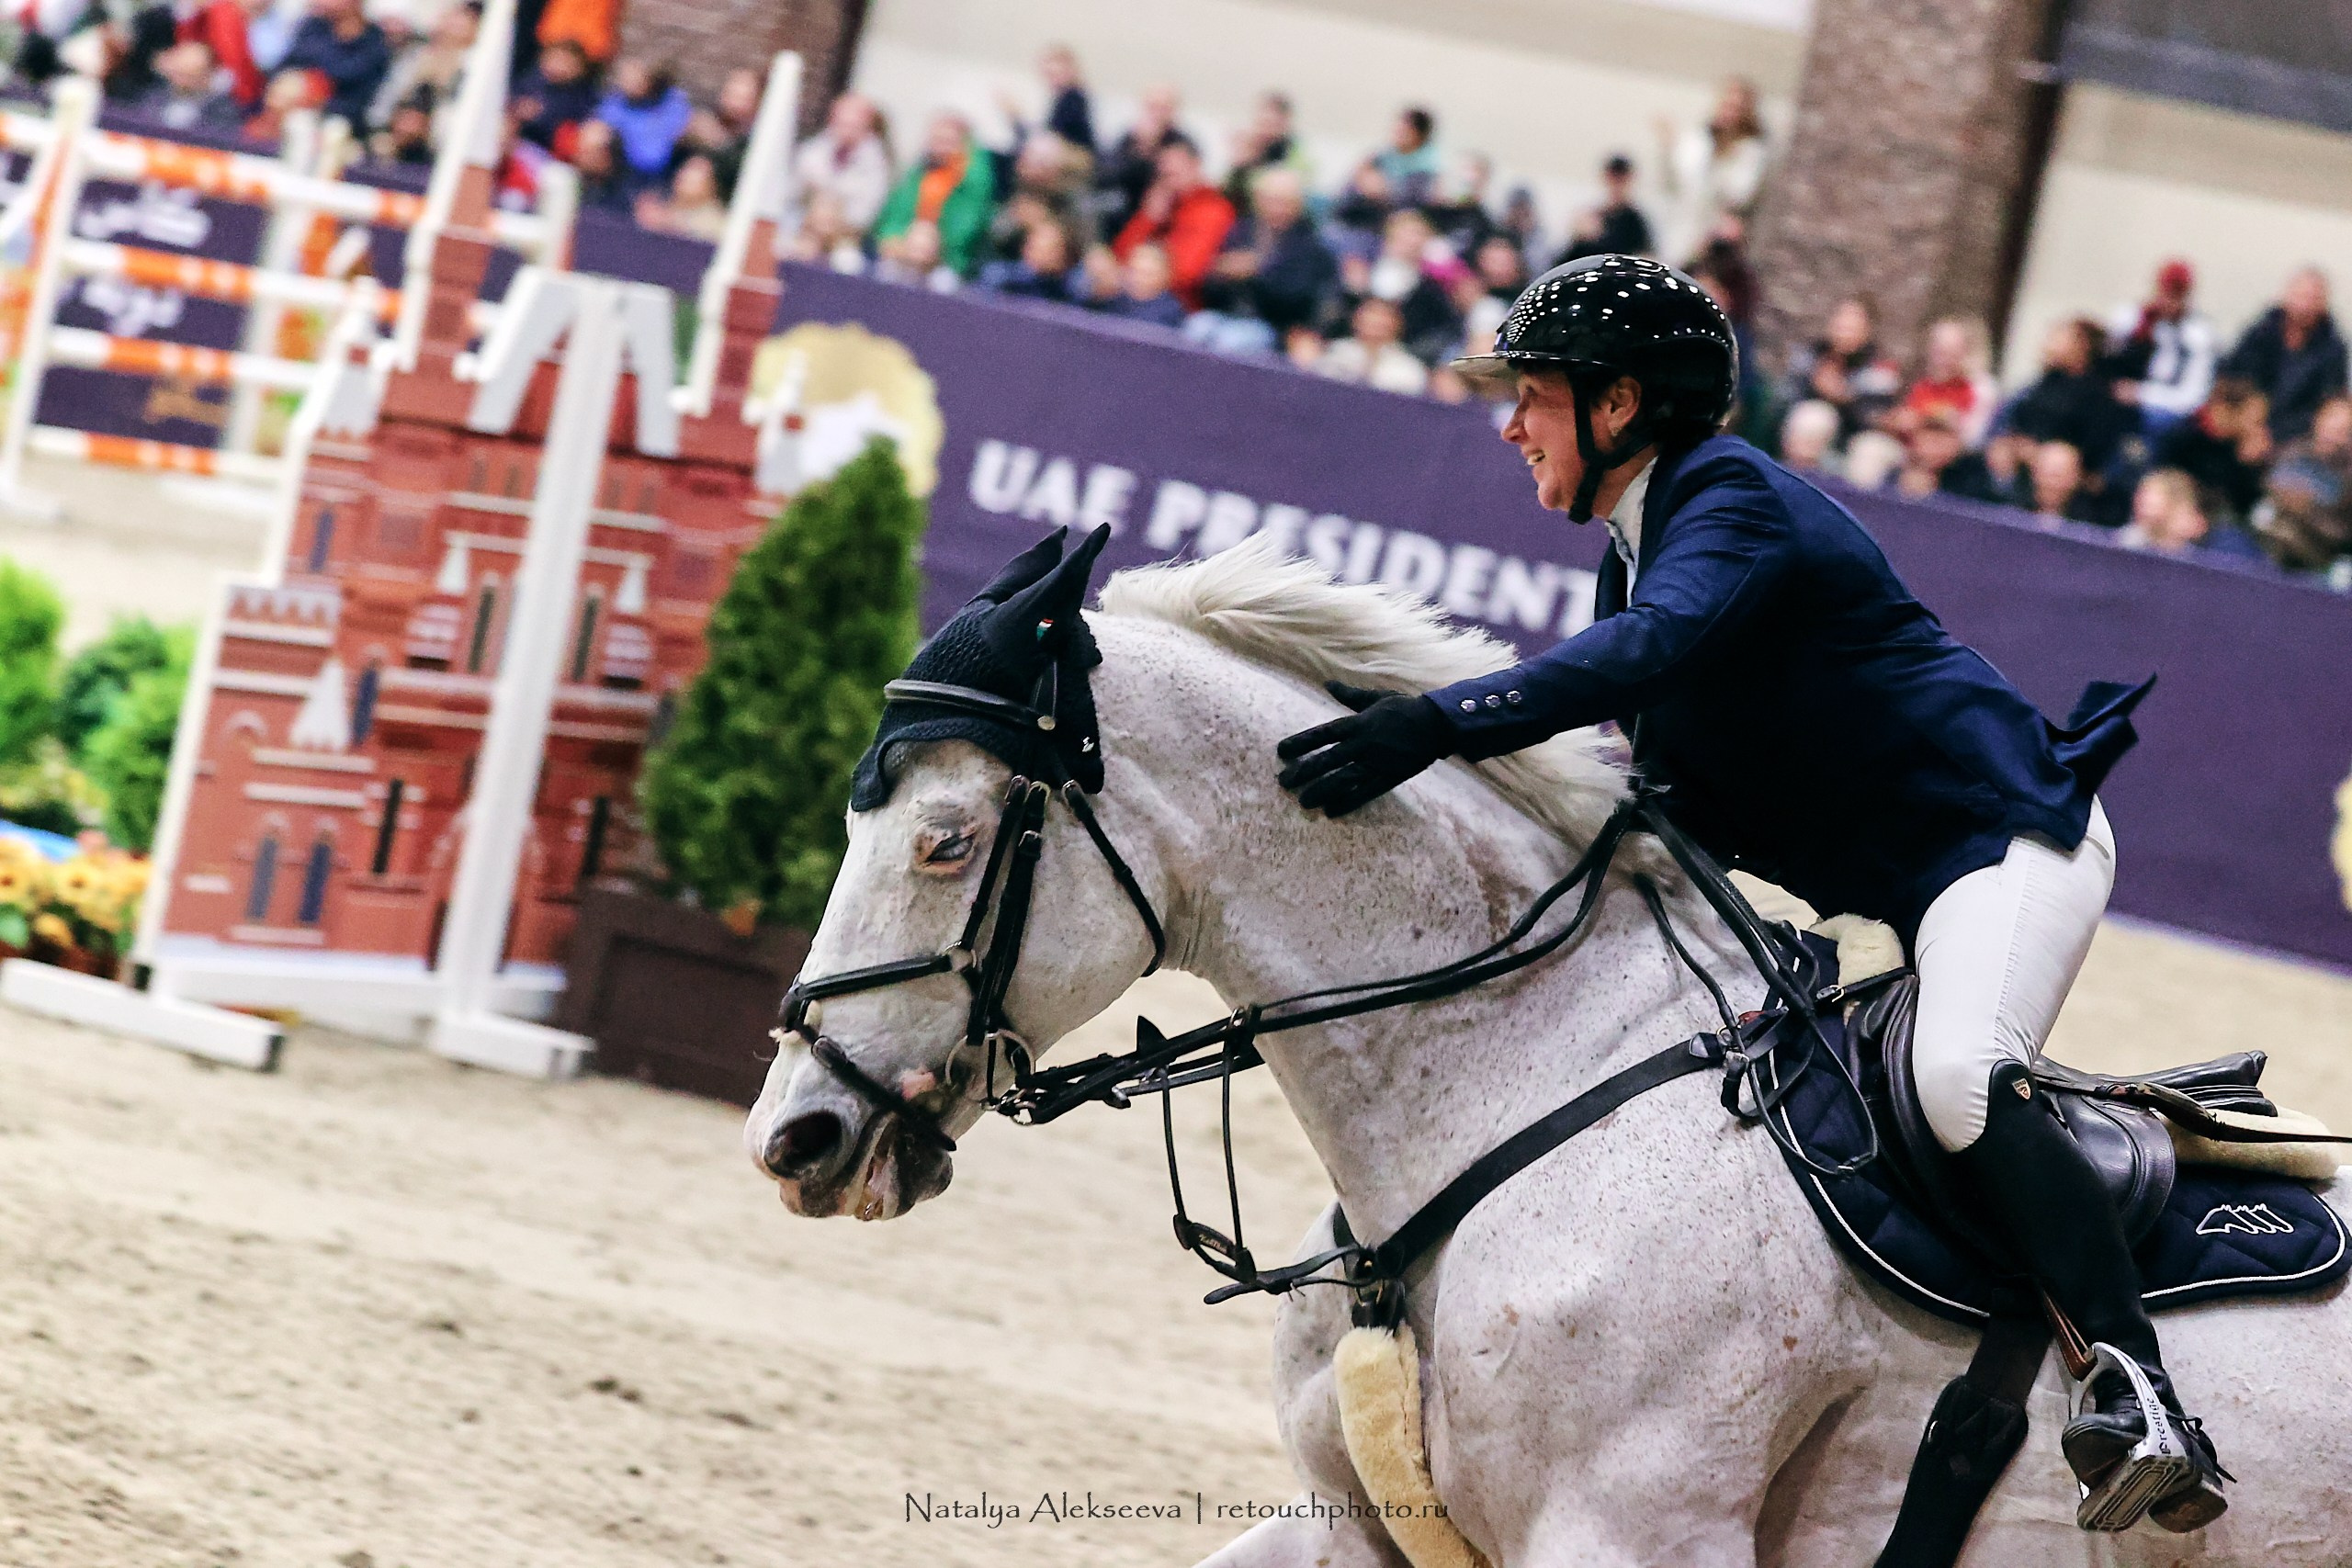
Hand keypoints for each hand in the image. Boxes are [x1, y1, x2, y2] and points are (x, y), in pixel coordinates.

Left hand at [1275, 682, 1454, 817]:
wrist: (1437, 725)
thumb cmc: (1405, 708)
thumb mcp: (1376, 698)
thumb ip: (1350, 695)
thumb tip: (1328, 684)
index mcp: (1359, 723)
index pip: (1323, 733)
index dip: (1301, 743)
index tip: (1281, 751)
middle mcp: (1364, 744)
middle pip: (1328, 760)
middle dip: (1303, 772)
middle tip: (1283, 783)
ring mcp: (1377, 763)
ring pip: (1343, 779)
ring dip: (1321, 791)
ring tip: (1303, 802)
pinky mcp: (1389, 777)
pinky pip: (1365, 793)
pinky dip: (1347, 803)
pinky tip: (1331, 811)